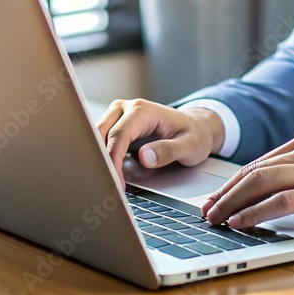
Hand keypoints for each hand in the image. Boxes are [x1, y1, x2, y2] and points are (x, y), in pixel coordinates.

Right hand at [96, 99, 224, 188]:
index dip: (114, 161)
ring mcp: (119, 116)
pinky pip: (102, 141)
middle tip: (108, 186)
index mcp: (142, 110)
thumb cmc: (194, 135)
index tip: (117, 182)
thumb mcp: (189, 146)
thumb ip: (167, 151)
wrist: (196, 127)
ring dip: (99, 159)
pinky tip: (109, 173)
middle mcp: (126, 109)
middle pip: (100, 134)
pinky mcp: (117, 126)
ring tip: (108, 182)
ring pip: (96, 137)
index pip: (119, 135)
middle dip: (101, 160)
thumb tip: (144, 157)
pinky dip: (102, 158)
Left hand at [201, 130, 293, 229]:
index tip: (216, 198)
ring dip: (233, 202)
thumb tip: (265, 192)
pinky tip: (241, 221)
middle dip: (225, 193)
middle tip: (207, 211)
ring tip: (217, 218)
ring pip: (262, 182)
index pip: (260, 162)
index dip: (233, 183)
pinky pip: (282, 200)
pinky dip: (256, 211)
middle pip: (254, 170)